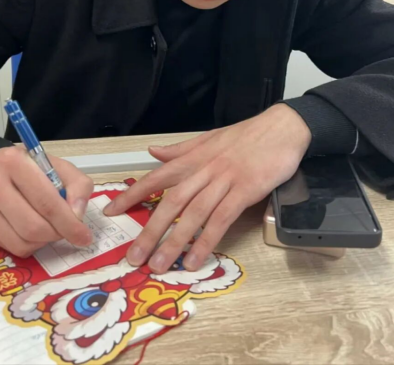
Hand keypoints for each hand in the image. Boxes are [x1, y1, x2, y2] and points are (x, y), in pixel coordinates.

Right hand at [0, 146, 93, 257]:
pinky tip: (34, 232)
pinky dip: (30, 245)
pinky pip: (11, 247)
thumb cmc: (30, 167)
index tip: (84, 236)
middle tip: (67, 231)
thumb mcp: (58, 166)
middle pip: (33, 226)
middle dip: (57, 234)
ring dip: (44, 241)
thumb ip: (77, 185)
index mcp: (14, 162)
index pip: (46, 202)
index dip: (69, 223)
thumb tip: (77, 215)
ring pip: (22, 241)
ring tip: (51, 228)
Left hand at [104, 104, 311, 272]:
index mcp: (192, 157)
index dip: (132, 194)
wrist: (281, 128)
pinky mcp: (244, 191)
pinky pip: (222, 219)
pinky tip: (196, 260)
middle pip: (171, 202)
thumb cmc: (245, 136)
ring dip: (175, 242)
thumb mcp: (208, 138)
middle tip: (134, 256)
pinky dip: (207, 241)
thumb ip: (180, 150)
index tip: (111, 211)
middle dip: (150, 231)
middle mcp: (203, 169)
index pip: (156, 177)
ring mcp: (223, 180)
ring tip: (159, 266)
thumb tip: (153, 152)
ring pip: (193, 214)